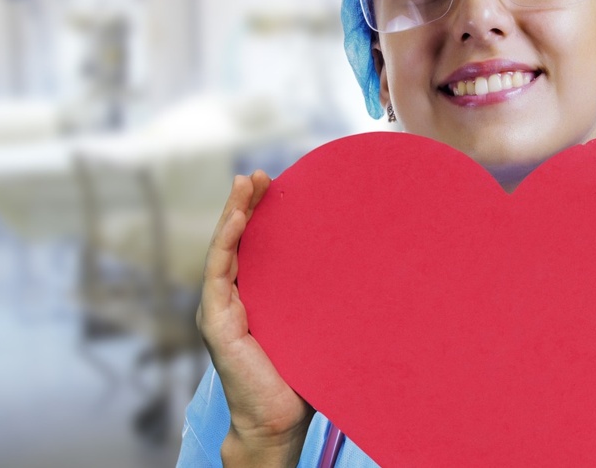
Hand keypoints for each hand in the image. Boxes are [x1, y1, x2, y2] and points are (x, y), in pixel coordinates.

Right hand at [197, 171, 312, 466]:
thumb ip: (327, 302)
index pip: (252, 247)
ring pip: (223, 250)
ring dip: (232, 214)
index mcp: (252, 298)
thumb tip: (378, 273)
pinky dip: (227, 244)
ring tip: (245, 184)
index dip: (258, 214)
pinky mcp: (217, 324)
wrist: (280, 421)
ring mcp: (220, 310)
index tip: (275, 184)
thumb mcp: (316, 328)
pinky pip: (218, 275)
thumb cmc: (301, 377)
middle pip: (235, 241)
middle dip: (244, 204)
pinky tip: (238, 220)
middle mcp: (232, 299)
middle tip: (258, 174)